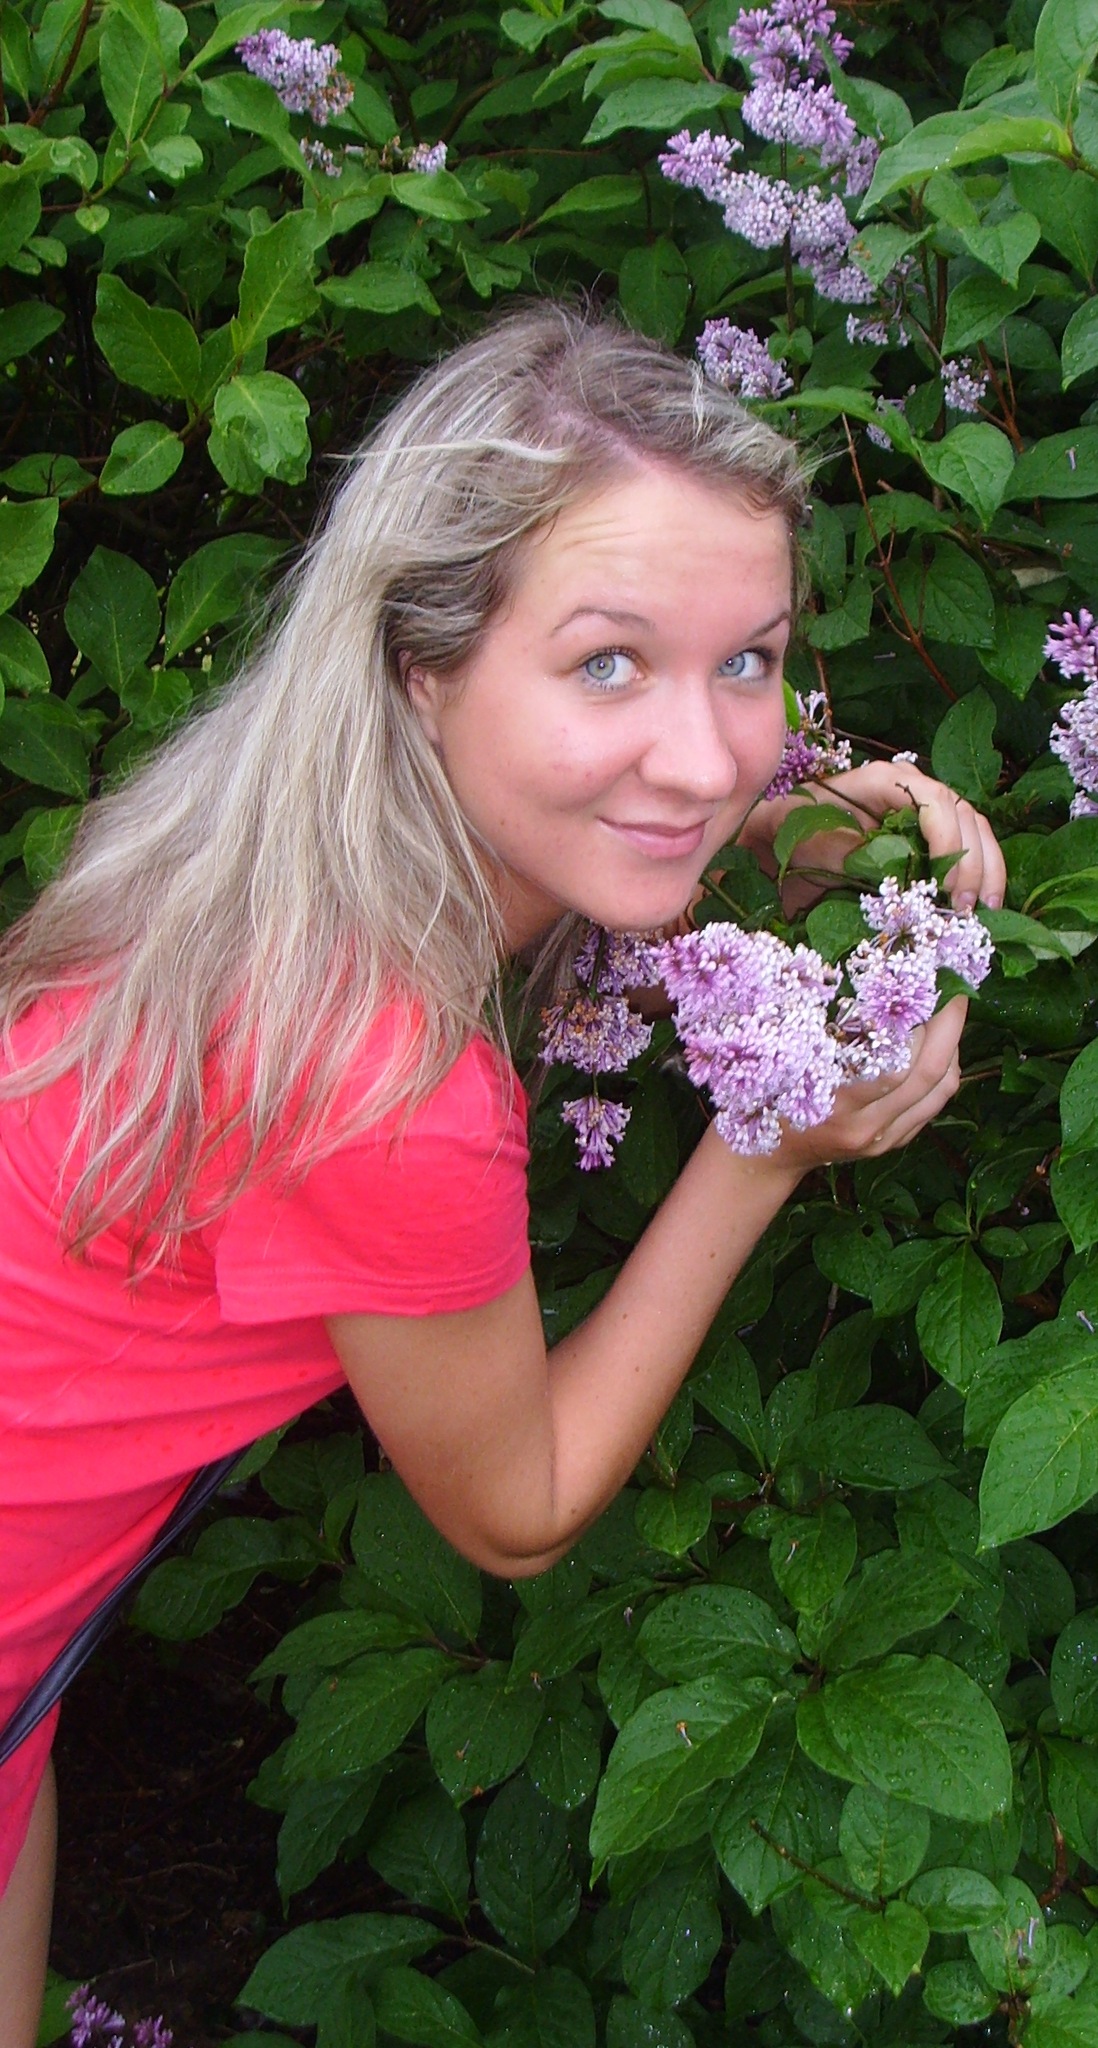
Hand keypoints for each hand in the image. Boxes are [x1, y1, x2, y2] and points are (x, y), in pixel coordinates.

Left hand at [743, 759, 1005, 913]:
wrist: (779, 844)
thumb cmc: (792, 837)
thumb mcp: (813, 845)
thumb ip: (851, 856)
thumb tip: (893, 878)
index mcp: (882, 781)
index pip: (932, 800)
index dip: (947, 838)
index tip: (944, 883)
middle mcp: (911, 788)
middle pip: (962, 814)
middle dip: (970, 862)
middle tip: (964, 907)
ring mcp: (923, 810)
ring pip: (974, 829)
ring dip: (985, 869)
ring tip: (984, 909)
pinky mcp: (928, 835)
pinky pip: (967, 846)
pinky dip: (979, 874)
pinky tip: (983, 905)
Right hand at [768, 995, 965, 1175]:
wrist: (766, 1156)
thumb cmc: (769, 1095)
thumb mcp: (786, 1061)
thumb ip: (823, 1032)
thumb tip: (868, 985)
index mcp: (835, 1103)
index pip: (898, 1064)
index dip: (921, 1023)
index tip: (929, 986)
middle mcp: (865, 1127)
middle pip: (927, 1076)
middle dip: (949, 1030)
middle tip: (950, 997)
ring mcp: (883, 1140)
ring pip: (939, 1091)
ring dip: (951, 1051)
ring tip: (944, 1019)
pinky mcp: (893, 1144)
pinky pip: (934, 1104)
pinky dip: (942, 1073)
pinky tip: (935, 1050)